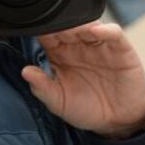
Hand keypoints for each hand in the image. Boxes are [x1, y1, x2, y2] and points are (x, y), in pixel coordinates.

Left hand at [22, 22, 144, 139]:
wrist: (119, 120)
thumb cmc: (87, 109)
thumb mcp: (60, 103)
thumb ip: (43, 88)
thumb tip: (25, 72)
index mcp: (60, 55)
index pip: (48, 36)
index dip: (42, 32)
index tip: (34, 31)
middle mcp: (79, 45)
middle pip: (67, 26)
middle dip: (60, 24)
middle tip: (53, 28)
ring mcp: (99, 44)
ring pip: (89, 24)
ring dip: (80, 24)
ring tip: (71, 30)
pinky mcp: (120, 48)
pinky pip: (113, 33)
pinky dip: (106, 30)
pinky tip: (96, 32)